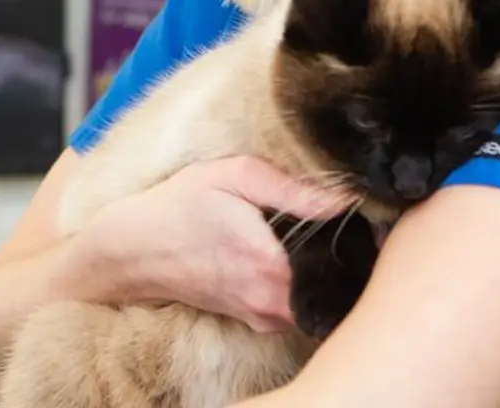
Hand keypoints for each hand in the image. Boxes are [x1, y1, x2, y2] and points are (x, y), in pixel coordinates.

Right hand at [74, 156, 349, 333]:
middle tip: (353, 225)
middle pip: (338, 285)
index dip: (363, 238)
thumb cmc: (179, 207)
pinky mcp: (255, 321)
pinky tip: (291, 257)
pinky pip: (298, 308)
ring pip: (320, 300)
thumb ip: (294, 190)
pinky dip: (304, 286)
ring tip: (320, 239)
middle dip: (350, 257)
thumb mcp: (234, 178)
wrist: (132, 250)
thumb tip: (346, 198)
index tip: (368, 216)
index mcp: (271, 264)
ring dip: (327, 273)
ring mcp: (263, 315)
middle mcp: (271, 299)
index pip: (344, 261)